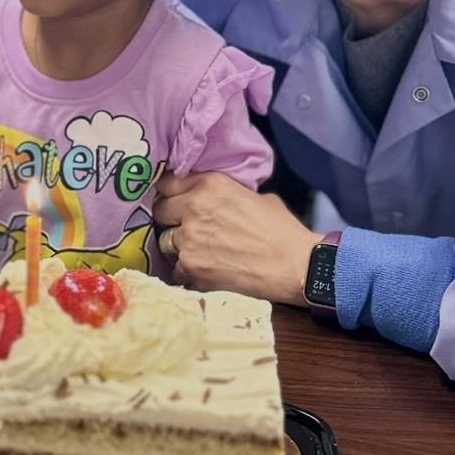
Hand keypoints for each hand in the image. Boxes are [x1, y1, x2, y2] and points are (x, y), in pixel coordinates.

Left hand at [152, 173, 317, 304]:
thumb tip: (216, 200)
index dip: (171, 193)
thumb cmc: (282, 231)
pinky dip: (189, 272)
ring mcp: (189, 239)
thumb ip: (226, 195)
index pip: (167, 182)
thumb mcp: (255, 197)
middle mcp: (193, 207)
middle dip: (170, 219)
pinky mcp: (190, 267)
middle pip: (160, 211)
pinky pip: (177, 269)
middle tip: (186, 229)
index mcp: (209, 184)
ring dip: (179, 247)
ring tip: (201, 253)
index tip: (174, 200)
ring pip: (166, 241)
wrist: (294, 266)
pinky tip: (208, 272)